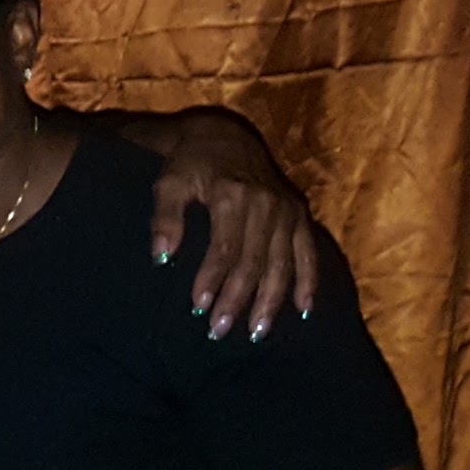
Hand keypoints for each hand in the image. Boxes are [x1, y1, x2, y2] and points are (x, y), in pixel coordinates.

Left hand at [152, 108, 318, 339]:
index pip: (225, 249)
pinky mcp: (299, 214)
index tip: (198, 309)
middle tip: (219, 332)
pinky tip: (303, 310)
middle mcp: (267, 204)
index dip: (212, 280)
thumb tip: (161, 259)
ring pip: (282, 264)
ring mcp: (287, 210)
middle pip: (254, 262)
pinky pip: (308, 253)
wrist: (223, 136)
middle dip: (237, 300)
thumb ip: (165, 218)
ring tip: (256, 333)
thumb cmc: (189, 164)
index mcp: (233, 196)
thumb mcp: (168, 182)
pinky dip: (309, 282)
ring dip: (270, 301)